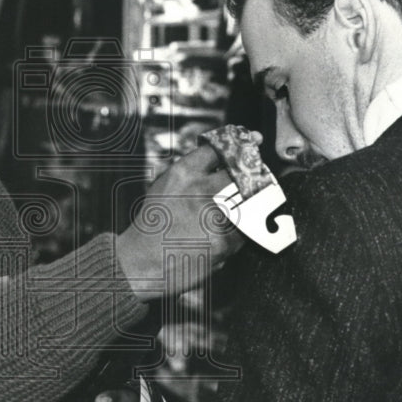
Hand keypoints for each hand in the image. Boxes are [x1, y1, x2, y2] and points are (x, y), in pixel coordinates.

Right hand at [116, 145, 243, 300]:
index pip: (220, 149)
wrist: (143, 261)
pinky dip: (241, 231)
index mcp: (183, 174)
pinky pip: (244, 231)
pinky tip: (229, 232)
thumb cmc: (154, 223)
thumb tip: (224, 159)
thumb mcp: (164, 187)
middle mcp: (199, 191)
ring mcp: (213, 218)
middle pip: (241, 172)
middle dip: (253, 171)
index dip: (240, 143)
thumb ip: (191, 172)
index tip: (253, 140)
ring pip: (249, 201)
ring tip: (246, 206)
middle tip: (258, 172)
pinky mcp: (222, 243)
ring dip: (253, 202)